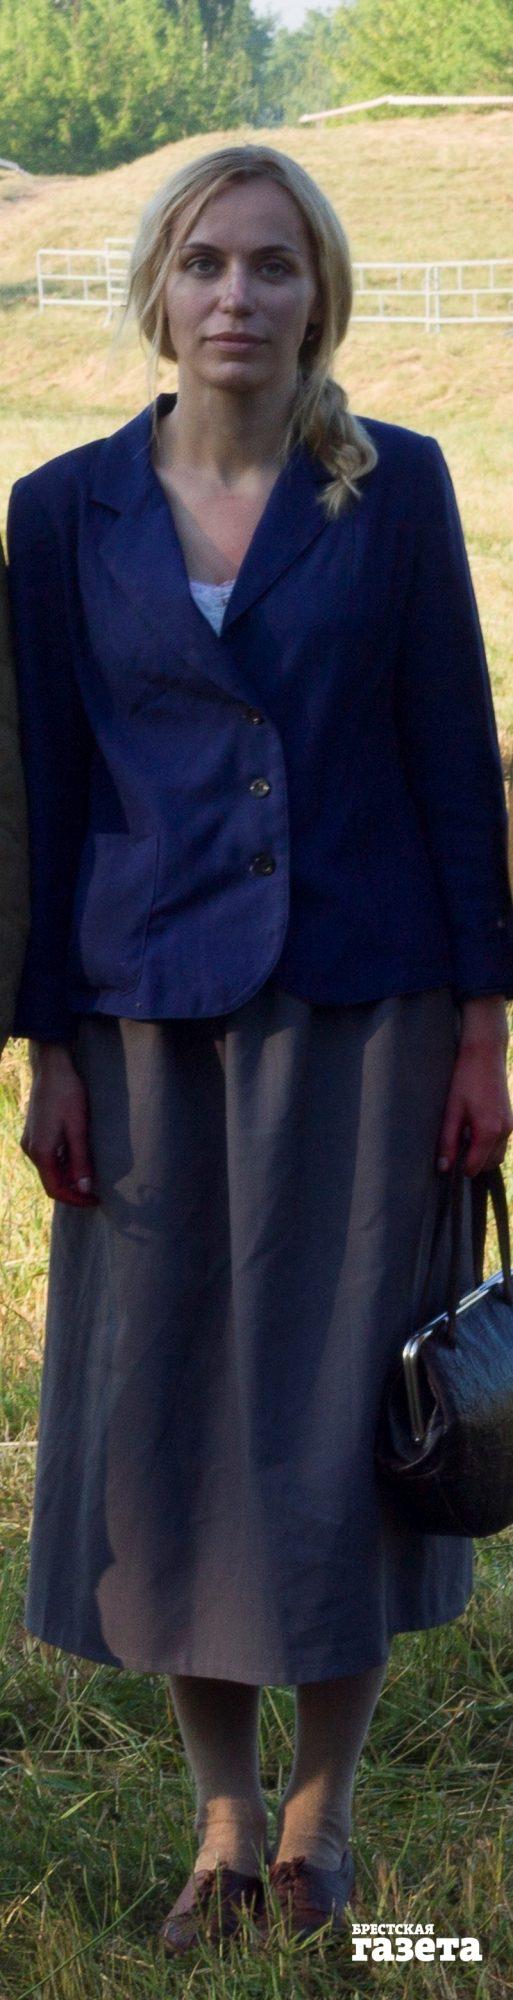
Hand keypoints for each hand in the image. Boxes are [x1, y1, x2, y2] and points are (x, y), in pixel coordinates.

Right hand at [21, 1042, 98, 1204]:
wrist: (51, 1068)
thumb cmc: (66, 1094)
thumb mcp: (78, 1128)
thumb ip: (80, 1160)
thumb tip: (85, 1188)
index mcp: (41, 1152)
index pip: (56, 1189)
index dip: (76, 1199)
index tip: (95, 1200)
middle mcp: (32, 1151)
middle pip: (51, 1181)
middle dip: (73, 1189)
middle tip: (97, 1190)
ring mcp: (31, 1142)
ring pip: (50, 1170)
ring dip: (69, 1176)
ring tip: (91, 1174)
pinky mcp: (35, 1134)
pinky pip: (49, 1157)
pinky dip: (63, 1163)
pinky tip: (79, 1157)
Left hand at [437, 999, 512, 1177]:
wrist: (485, 1054)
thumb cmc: (465, 1080)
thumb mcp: (452, 1111)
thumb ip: (448, 1141)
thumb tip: (443, 1167)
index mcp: (489, 1131)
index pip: (476, 1167)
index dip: (460, 1168)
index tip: (447, 1161)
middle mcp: (504, 1131)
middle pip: (489, 1164)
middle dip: (473, 1163)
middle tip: (455, 1149)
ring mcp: (510, 1125)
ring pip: (497, 1154)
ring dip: (482, 1155)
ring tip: (463, 1138)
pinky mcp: (510, 1118)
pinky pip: (500, 1142)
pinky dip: (488, 1145)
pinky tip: (472, 1129)